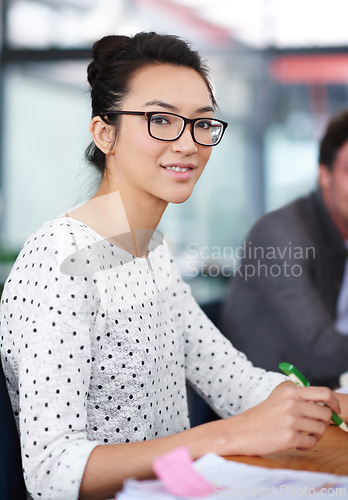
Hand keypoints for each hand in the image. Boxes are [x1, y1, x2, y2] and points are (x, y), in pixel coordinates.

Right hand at [208, 382, 340, 456]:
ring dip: (314, 435)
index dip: (334, 403)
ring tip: (300, 435)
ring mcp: (291, 420)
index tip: (335, 411)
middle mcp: (292, 403)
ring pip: (320, 429)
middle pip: (326, 414)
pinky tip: (293, 442)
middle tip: (312, 428)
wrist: (240, 431)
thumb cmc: (261, 417)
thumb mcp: (279, 399)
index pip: (325, 393)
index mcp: (290, 391)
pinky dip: (306, 445)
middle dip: (323, 423)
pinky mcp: (289, 437)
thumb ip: (300, 400)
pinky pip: (311, 443)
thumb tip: (327, 408)